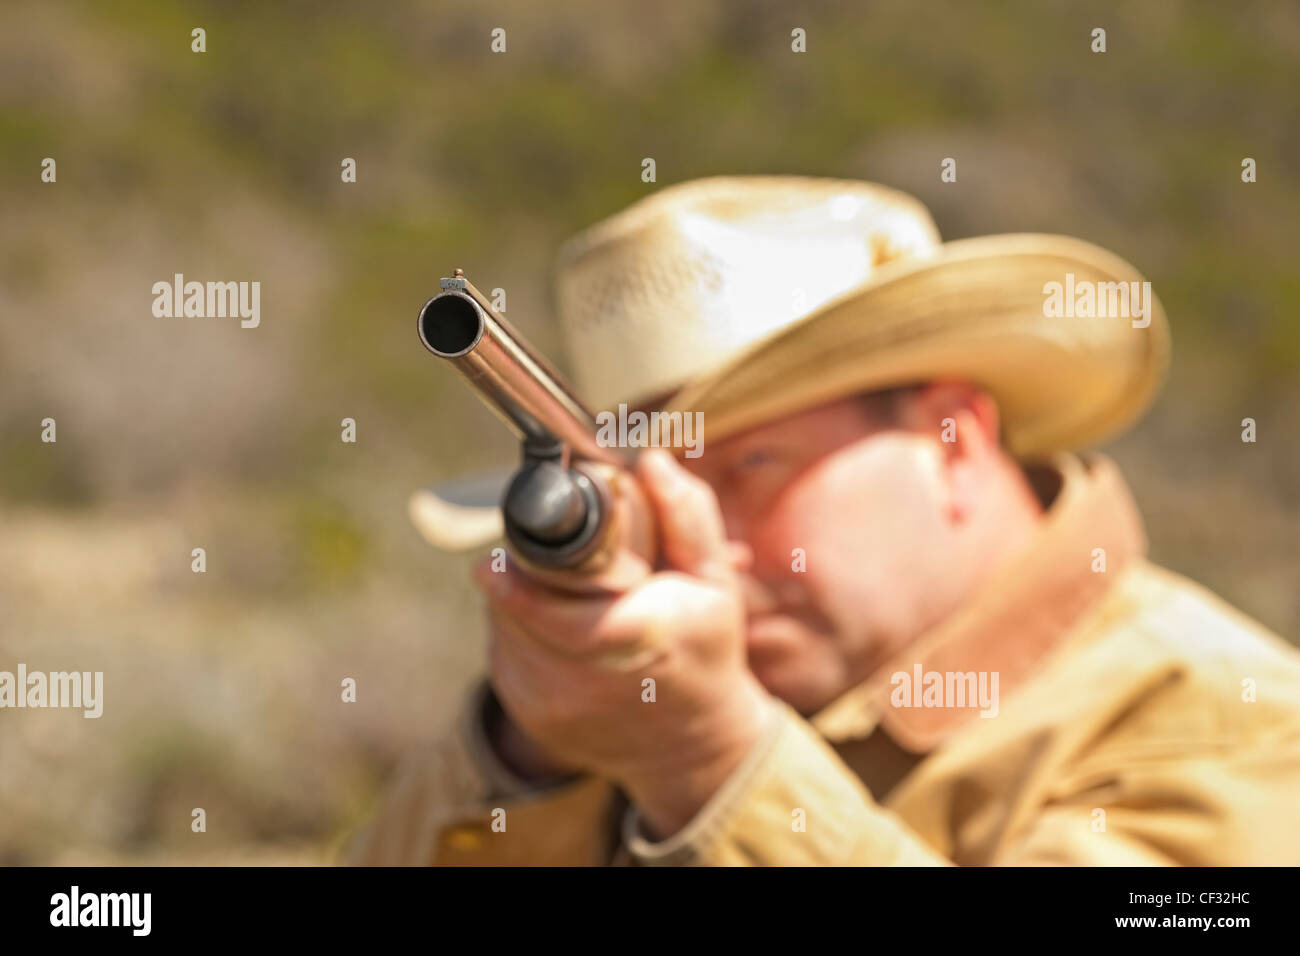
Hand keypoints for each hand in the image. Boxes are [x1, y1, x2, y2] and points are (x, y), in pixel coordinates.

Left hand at [473, 449, 772, 836]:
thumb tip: (652, 462)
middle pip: (517, 611)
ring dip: (518, 601)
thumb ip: (688, 519)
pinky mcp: (531, 718)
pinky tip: (556, 629)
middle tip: (543, 557)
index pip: (553, 614)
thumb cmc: (703, 650)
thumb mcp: (715, 583)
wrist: (691, 747)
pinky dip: (519, 633)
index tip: (491, 560)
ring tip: (562, 592)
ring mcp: (551, 707)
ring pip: (505, 631)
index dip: (515, 584)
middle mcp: (585, 682)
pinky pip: (505, 657)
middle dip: (522, 576)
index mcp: (635, 640)